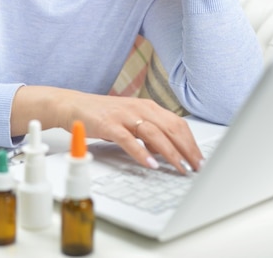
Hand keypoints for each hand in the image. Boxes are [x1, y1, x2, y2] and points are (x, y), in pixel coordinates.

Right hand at [12, 86, 202, 173]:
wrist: (74, 105)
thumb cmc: (103, 115)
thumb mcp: (131, 120)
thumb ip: (149, 132)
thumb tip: (168, 151)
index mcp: (147, 106)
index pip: (177, 124)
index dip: (191, 142)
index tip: (199, 159)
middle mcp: (139, 108)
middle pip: (170, 128)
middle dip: (186, 149)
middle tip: (196, 167)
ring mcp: (124, 115)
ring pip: (154, 134)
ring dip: (170, 153)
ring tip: (180, 168)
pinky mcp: (109, 124)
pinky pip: (129, 140)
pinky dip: (141, 152)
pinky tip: (150, 164)